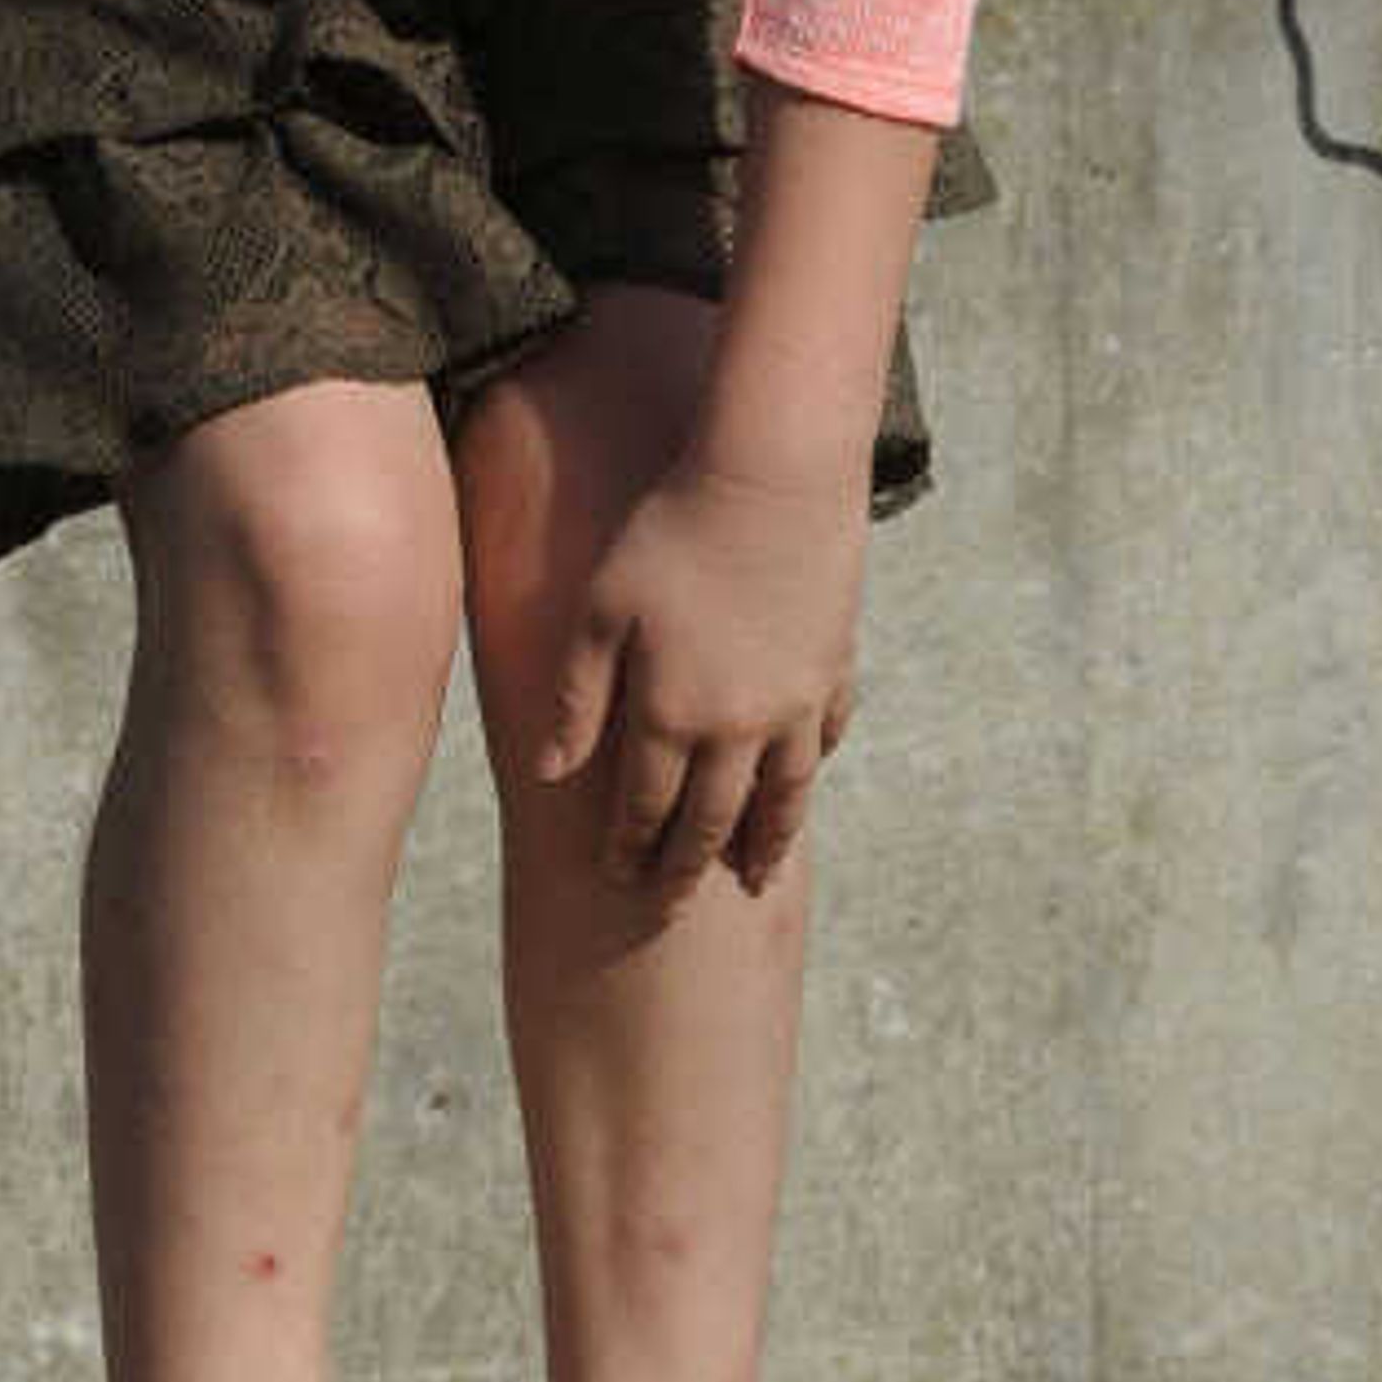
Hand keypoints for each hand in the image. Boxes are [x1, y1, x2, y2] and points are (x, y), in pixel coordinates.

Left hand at [537, 455, 867, 900]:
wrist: (773, 475)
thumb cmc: (668, 531)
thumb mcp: (600, 611)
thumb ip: (575, 698)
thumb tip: (548, 774)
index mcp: (672, 715)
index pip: (646, 807)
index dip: (629, 849)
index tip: (617, 881)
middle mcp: (739, 726)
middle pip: (713, 818)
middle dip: (687, 867)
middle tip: (672, 906)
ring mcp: (795, 702)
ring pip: (783, 795)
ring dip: (765, 841)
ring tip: (756, 876)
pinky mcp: (833, 666)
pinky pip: (825, 736)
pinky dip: (812, 766)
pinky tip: (803, 779)